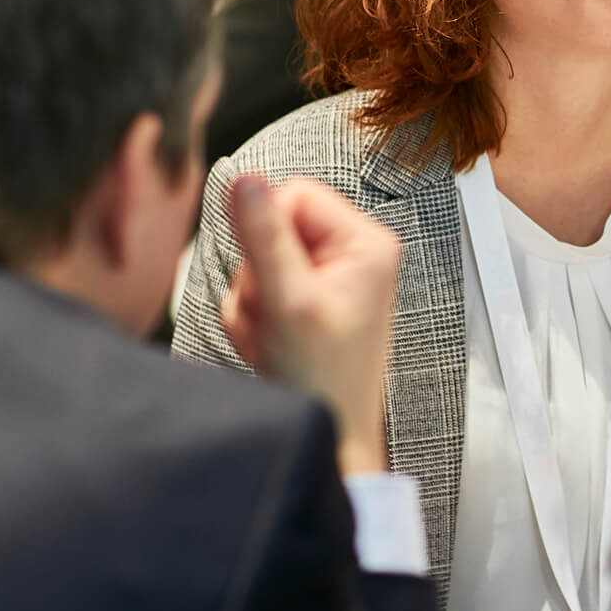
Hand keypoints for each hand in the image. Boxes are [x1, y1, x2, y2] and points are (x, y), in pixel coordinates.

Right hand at [221, 174, 400, 476]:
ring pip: (258, 262)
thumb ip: (265, 237)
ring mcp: (329, 276)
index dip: (267, 231)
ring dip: (253, 302)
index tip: (270, 277)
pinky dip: (253, 318)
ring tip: (275, 336)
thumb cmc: (323, 377)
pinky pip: (257, 289)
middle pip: (271, 227)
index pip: (294, 193)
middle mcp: (352, 251)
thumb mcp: (289, 301)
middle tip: (274, 316)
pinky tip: (271, 343)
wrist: (331, 432)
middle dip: (257, 275)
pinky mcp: (308, 299)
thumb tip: (244, 178)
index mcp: (365, 241)